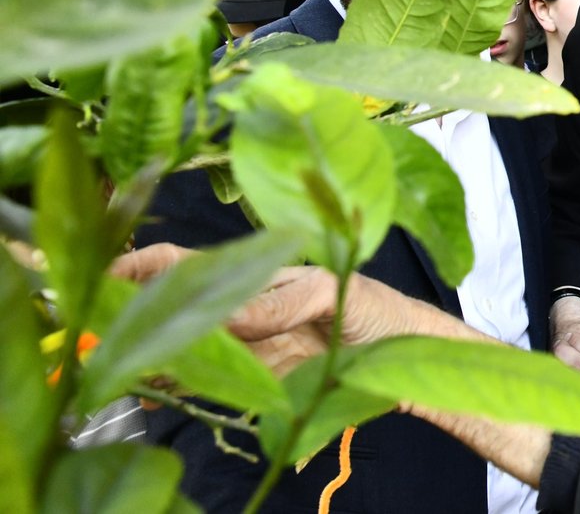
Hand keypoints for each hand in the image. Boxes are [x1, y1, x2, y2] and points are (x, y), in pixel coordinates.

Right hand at [113, 244, 451, 376]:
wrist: (398, 347)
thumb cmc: (368, 302)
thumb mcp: (331, 291)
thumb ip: (283, 302)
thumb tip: (230, 317)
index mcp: (247, 272)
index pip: (178, 263)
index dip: (136, 269)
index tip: (103, 284)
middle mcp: (230, 306)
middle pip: (163, 310)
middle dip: (128, 323)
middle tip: (104, 343)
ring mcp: (234, 342)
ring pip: (172, 348)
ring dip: (145, 359)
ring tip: (125, 372)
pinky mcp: (246, 376)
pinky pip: (198, 381)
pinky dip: (170, 387)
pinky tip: (150, 395)